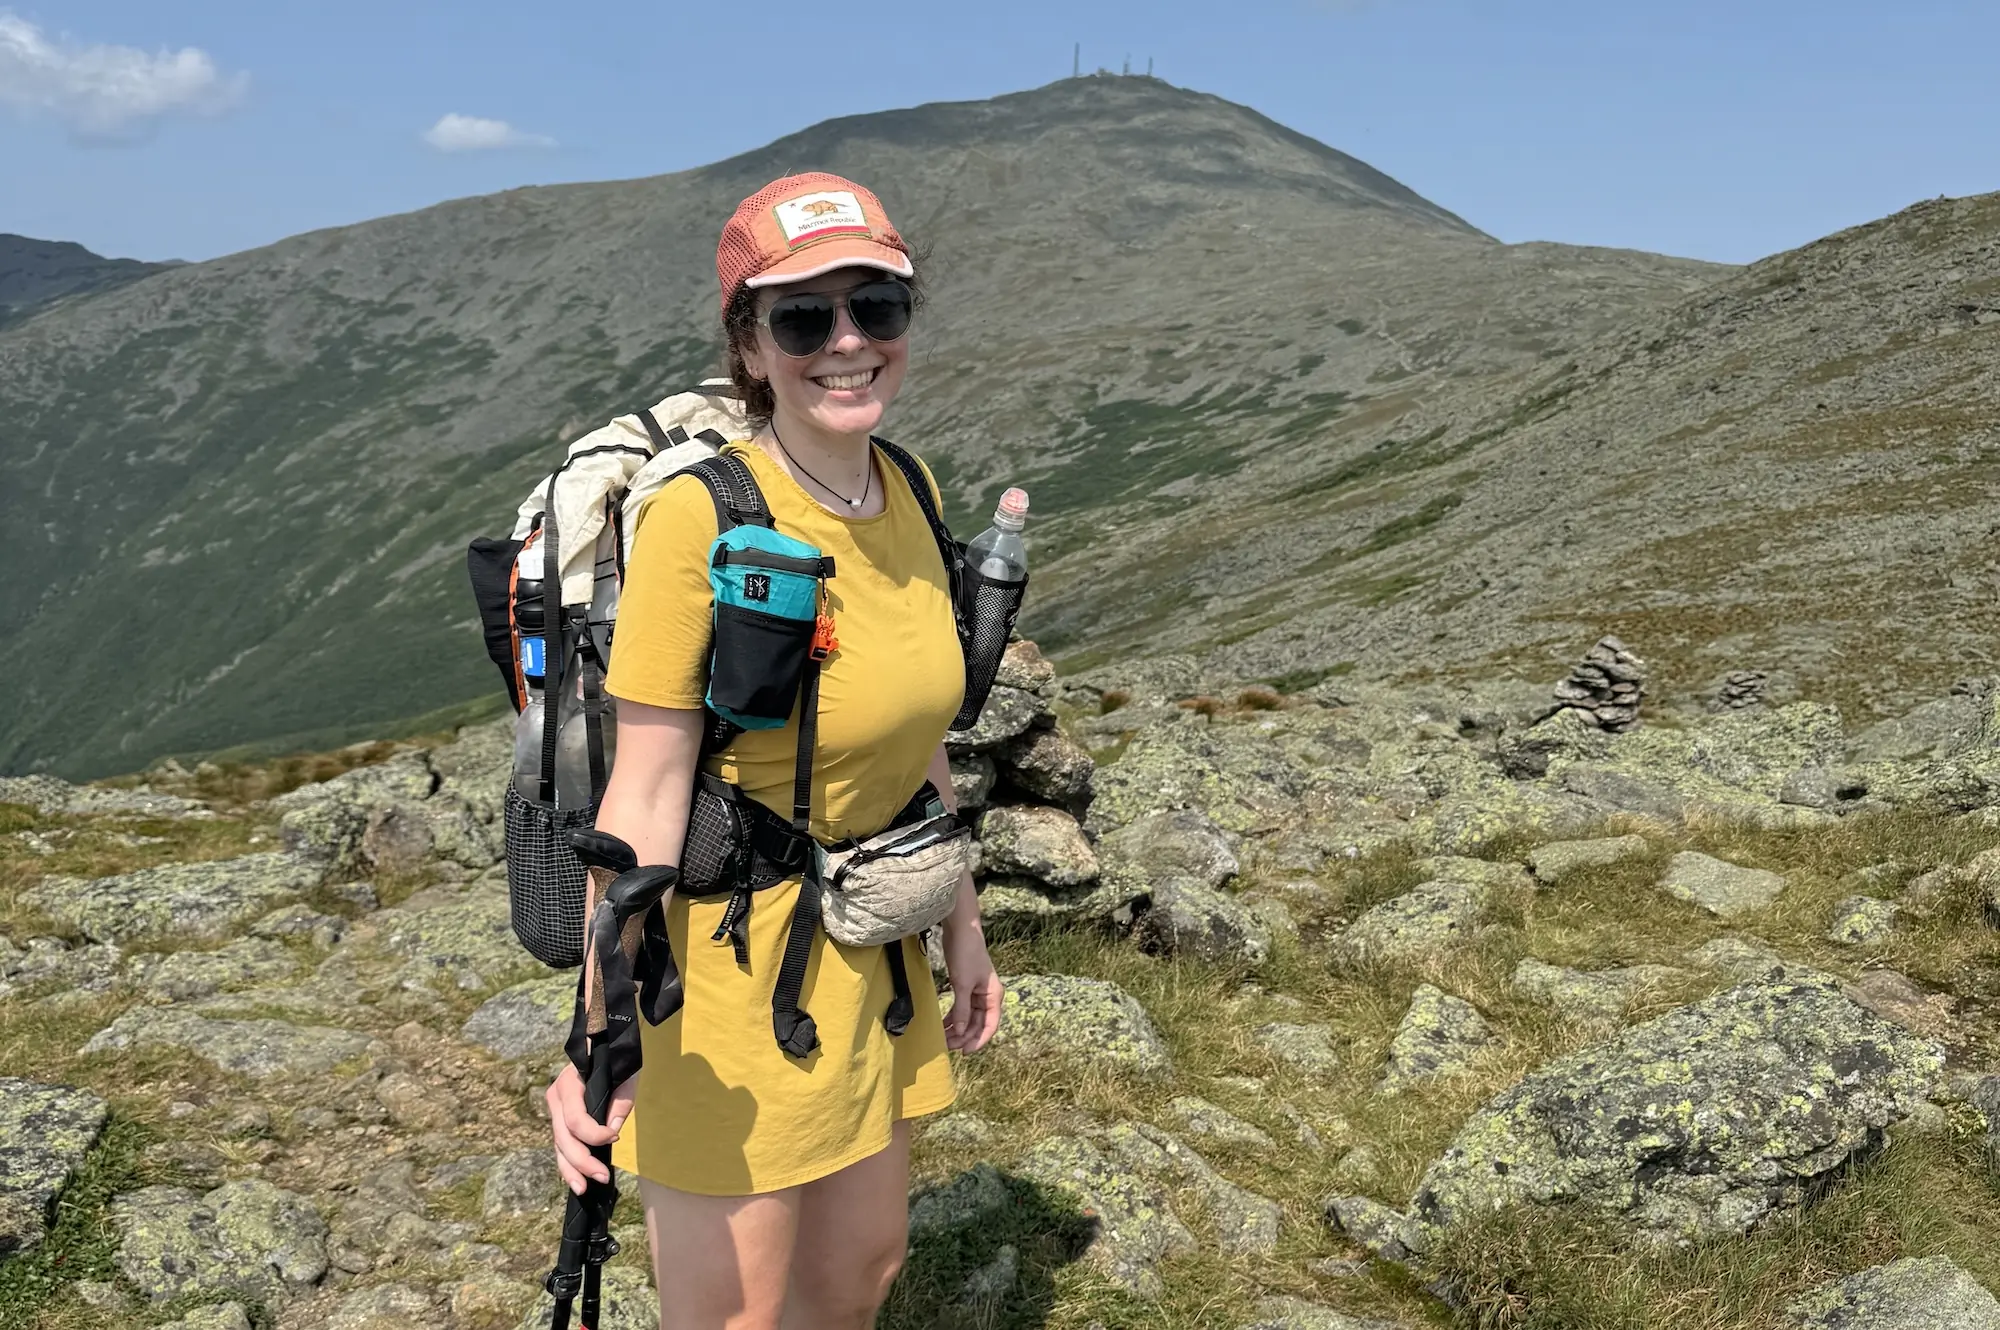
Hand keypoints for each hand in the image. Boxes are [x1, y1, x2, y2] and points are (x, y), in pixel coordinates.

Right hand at [546, 1062, 636, 1194]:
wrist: (605, 1045)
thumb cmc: (617, 1060)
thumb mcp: (625, 1075)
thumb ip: (620, 1101)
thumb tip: (612, 1131)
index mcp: (569, 1083)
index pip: (576, 1118)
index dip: (593, 1134)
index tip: (614, 1138)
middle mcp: (556, 1097)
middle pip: (564, 1137)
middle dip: (582, 1161)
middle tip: (602, 1177)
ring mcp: (556, 1110)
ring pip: (559, 1145)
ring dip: (571, 1169)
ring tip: (583, 1188)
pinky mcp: (561, 1120)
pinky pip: (562, 1145)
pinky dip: (569, 1164)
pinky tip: (577, 1180)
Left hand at [940, 920, 1001, 1052]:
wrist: (961, 931)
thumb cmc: (966, 955)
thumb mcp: (963, 984)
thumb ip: (963, 1010)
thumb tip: (961, 1032)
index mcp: (994, 996)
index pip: (990, 1026)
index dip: (979, 1041)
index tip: (965, 1052)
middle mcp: (988, 997)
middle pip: (978, 1024)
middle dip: (964, 1036)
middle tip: (947, 1046)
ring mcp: (977, 992)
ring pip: (969, 1018)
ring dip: (957, 1029)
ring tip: (942, 1039)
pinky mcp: (966, 987)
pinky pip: (961, 1008)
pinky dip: (953, 1017)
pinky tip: (943, 1025)